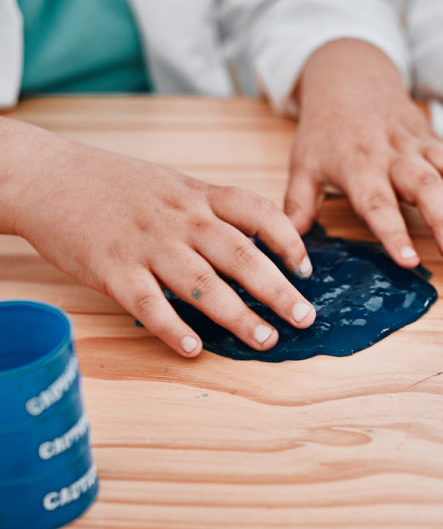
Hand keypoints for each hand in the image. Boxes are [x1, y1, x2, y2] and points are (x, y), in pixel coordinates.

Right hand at [0, 118, 316, 356]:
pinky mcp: (114, 271)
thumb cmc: (119, 186)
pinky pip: (149, 305)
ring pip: (202, 285)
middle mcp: (181, 221)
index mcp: (199, 197)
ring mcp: (148, 246)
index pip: (258, 213)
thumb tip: (260, 241)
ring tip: (266, 339)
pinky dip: (172, 329)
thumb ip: (215, 211)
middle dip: (278, 290)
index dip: (288, 240)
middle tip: (305, 317)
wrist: (49, 177)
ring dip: (238, 316)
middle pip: (240, 256)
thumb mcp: (176, 185)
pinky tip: (194, 350)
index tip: (306, 268)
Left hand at [285, 39, 442, 267]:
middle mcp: (394, 156)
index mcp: (359, 166)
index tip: (409, 260)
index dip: (394, 233)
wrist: (350, 80)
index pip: (378, 204)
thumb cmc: (326, 131)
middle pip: (425, 187)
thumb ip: (299, 209)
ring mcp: (420, 147)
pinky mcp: (438, 142)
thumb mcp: (303, 165)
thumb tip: (292, 257)